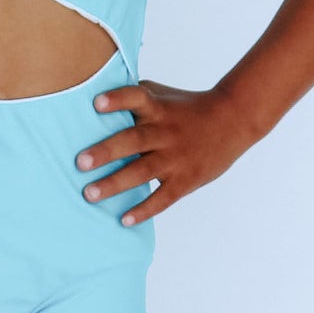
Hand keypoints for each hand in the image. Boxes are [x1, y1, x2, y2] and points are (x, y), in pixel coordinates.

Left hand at [73, 78, 256, 226]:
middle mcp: (164, 131)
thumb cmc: (186, 108)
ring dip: (115, 183)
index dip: (118, 99)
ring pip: (143, 171)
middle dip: (106, 151)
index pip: (137, 97)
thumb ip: (133, 96)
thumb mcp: (162, 95)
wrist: (233, 120)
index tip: (96, 104)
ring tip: (89, 194)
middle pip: (134, 139)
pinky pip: (164, 197)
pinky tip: (124, 219)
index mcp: (157, 108)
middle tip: (80, 163)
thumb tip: (92, 93)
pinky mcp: (186, 179)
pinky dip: (144, 209)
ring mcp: (175, 157)